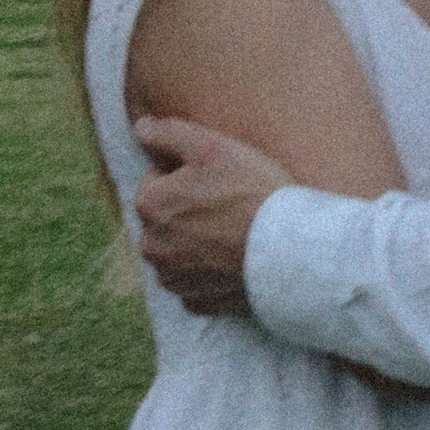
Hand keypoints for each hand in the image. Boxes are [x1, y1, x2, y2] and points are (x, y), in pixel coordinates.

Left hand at [129, 112, 295, 316]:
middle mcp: (151, 246)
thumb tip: (140, 126)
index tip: (217, 178)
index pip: (156, 180)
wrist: (289, 249)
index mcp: (149, 205)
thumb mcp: (211, 146)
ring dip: (196, 242)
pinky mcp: (196, 302)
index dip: (187, 174)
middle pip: (165, 218)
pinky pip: (196, 281)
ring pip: (177, 251)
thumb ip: (167, 133)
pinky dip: (210, 271)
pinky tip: (235, 258)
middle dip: (187, 210)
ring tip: (234, 231)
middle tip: (229, 203)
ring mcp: (173, 279)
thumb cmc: (251, 192)